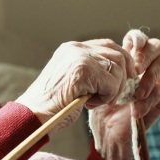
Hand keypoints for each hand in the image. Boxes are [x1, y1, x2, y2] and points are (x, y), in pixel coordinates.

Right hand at [16, 39, 137, 134]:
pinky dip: (106, 98)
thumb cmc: (52, 104)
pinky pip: (111, 84)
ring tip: (95, 101)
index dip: (121, 61)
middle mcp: (76, 48)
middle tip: (112, 95)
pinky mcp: (82, 72)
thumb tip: (119, 69)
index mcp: (72, 48)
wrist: (34, 114)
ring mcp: (79, 58)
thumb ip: (91, 70)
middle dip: (122, 77)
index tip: (126, 77)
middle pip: (117, 55)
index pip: (108, 45)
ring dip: (113, 90)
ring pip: (117, 70)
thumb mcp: (72, 80)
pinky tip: (90, 104)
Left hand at [90, 29, 159, 159]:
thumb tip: (100, 53)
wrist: (108, 134)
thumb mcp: (98, 84)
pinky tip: (135, 110)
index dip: (136, 38)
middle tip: (135, 68)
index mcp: (130, 59)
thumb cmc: (101, 107)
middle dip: (146, 54)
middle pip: (157, 47)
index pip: (138, 39)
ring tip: (137, 92)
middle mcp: (146, 66)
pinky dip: (148, 100)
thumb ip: (103, 68)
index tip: (129, 45)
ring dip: (150, 76)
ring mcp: (157, 80)